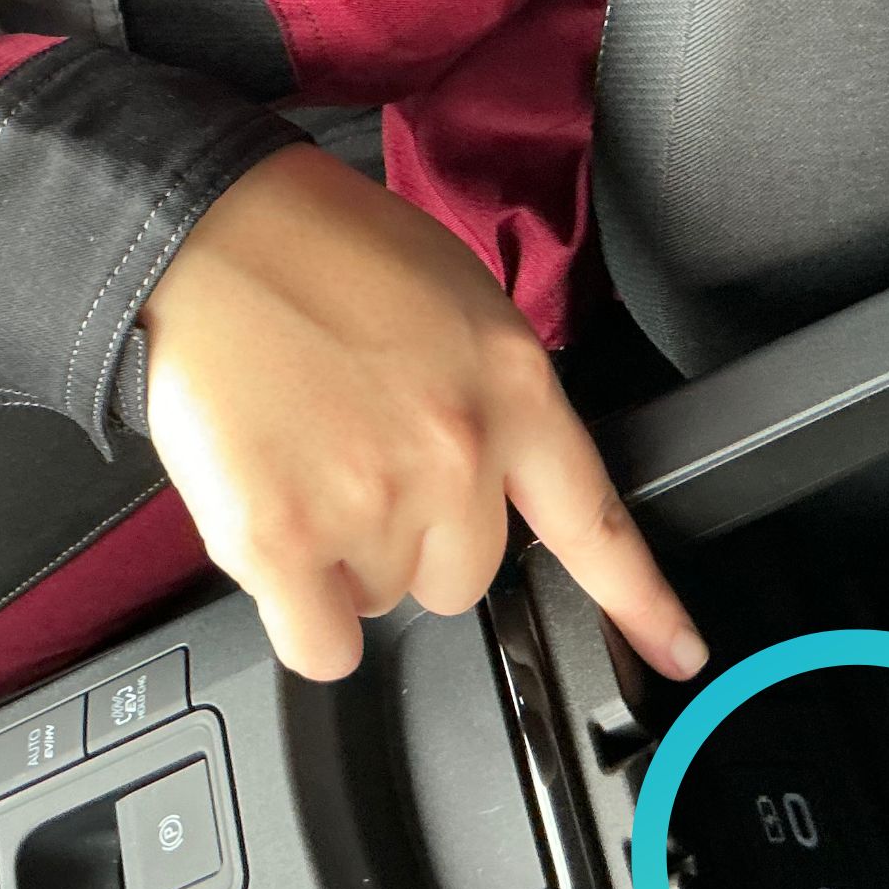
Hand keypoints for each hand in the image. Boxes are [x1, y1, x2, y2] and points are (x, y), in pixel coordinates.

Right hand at [138, 144, 708, 684]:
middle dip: (422, 537)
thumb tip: (499, 474)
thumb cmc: (328, 251)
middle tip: (366, 461)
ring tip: (313, 464)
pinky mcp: (282, 538)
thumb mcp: (461, 301)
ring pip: (389, 598)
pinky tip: (284, 539)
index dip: (641, 602)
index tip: (676, 653)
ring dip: (354, 559)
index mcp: (510, 387)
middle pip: (468, 577)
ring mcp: (370, 500)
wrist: (212, 234)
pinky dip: (305, 613)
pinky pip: (322, 643)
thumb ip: (497, 397)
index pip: (596, 521)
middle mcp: (455, 453)